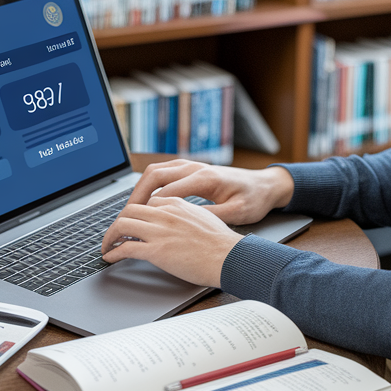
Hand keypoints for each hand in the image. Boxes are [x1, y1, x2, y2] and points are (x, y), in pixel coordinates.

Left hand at [100, 196, 243, 286]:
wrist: (230, 257)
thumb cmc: (223, 243)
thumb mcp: (205, 218)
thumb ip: (187, 215)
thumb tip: (177, 224)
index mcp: (177, 204)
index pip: (147, 202)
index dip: (136, 213)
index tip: (132, 223)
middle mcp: (166, 214)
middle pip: (129, 210)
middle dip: (118, 222)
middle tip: (114, 234)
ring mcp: (160, 231)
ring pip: (122, 225)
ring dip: (110, 236)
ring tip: (107, 246)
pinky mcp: (157, 251)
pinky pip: (126, 248)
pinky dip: (113, 252)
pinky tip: (110, 258)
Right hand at [126, 160, 294, 226]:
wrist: (266, 185)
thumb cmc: (254, 199)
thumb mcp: (238, 213)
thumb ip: (213, 217)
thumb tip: (189, 225)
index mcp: (205, 178)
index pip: (166, 192)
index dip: (148, 208)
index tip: (136, 224)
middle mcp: (195, 167)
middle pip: (155, 175)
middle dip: (136, 195)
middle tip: (124, 216)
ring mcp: (192, 165)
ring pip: (156, 171)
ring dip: (140, 188)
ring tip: (130, 210)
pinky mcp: (192, 169)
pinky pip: (163, 172)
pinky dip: (150, 185)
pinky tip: (145, 201)